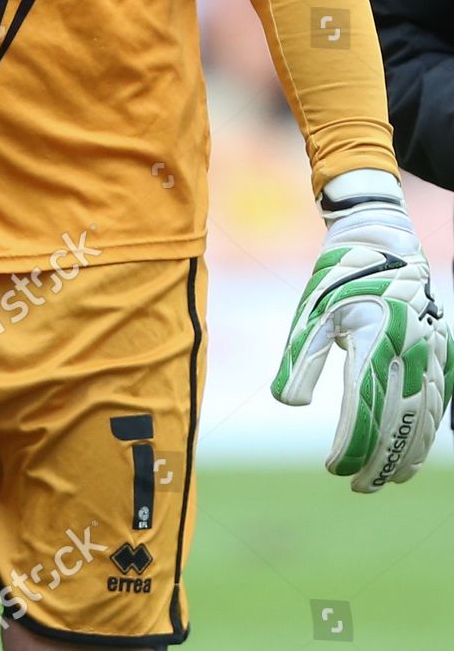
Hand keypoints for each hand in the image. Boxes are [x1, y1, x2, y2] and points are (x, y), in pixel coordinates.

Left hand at [272, 171, 453, 490]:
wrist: (383, 240)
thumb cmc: (339, 277)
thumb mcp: (312, 311)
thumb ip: (301, 357)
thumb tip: (290, 403)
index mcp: (374, 338)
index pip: (364, 407)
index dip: (352, 444)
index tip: (334, 469)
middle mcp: (408, 348)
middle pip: (399, 419)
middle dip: (380, 460)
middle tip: (359, 487)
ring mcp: (430, 350)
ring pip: (426, 414)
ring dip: (408, 452)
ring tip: (387, 480)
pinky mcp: (440, 349)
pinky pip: (441, 398)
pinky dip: (430, 429)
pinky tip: (417, 449)